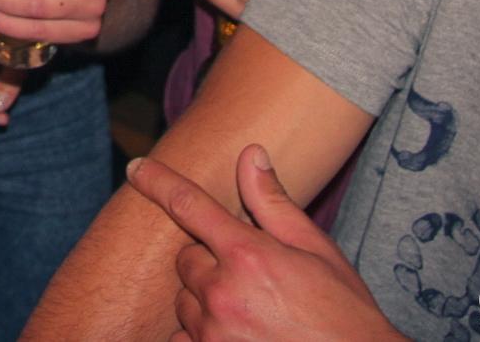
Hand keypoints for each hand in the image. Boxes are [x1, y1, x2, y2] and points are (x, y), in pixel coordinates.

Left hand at [128, 145, 399, 341]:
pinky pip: (182, 339)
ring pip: (184, 302)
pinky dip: (199, 336)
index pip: (189, 204)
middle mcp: (222, 293)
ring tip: (252, 311)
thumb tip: (250, 155)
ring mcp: (212, 333)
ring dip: (205, 301)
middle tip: (250, 277)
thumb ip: (273, 203)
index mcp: (248, 255)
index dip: (158, 181)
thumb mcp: (316, 251)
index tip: (136, 168)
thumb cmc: (343, 312)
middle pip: (186, 260)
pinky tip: (236, 334)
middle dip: (209, 261)